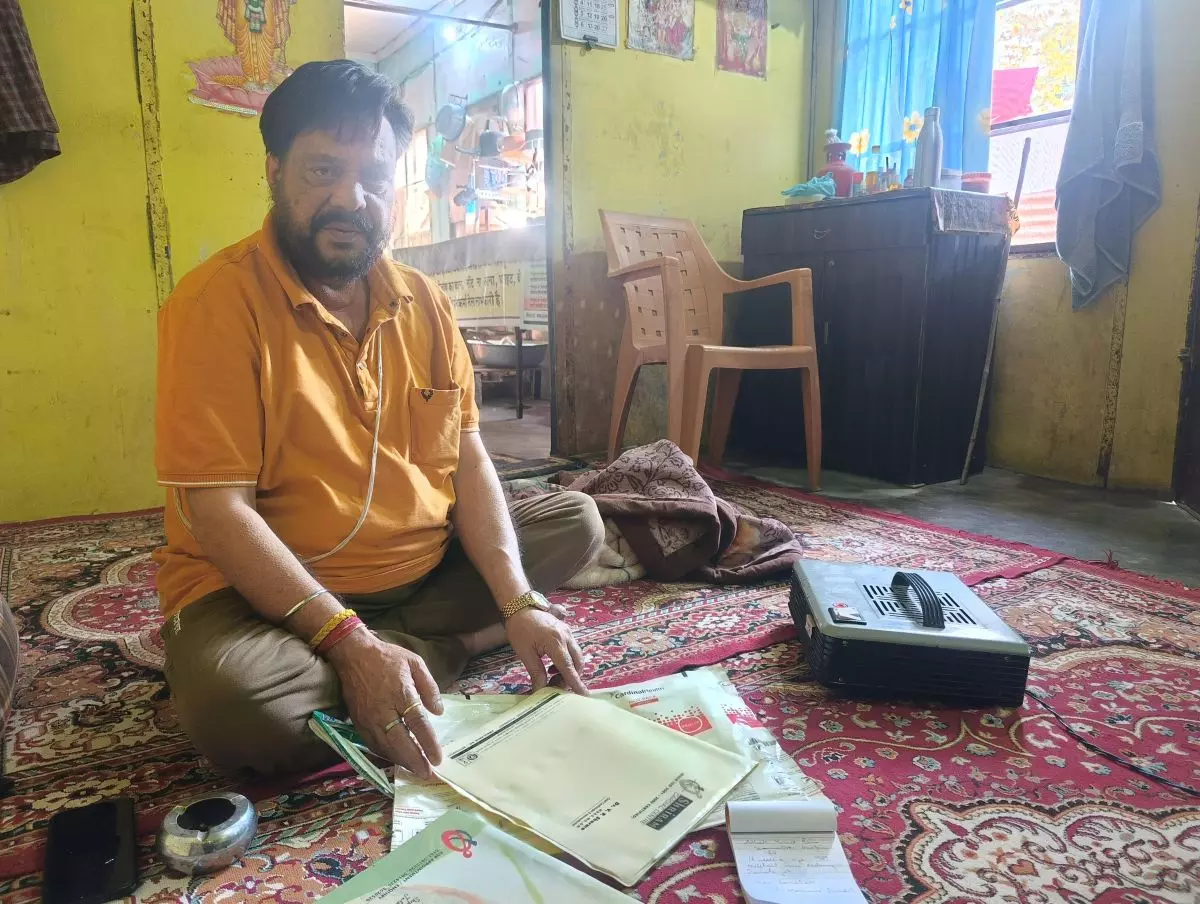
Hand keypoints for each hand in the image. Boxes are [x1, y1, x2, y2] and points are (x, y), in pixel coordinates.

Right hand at [326, 629, 444, 778]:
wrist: (353, 654)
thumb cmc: (387, 657)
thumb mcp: (415, 663)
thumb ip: (429, 687)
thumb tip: (439, 712)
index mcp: (401, 693)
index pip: (418, 724)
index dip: (428, 744)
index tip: (438, 758)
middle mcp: (383, 710)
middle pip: (400, 742)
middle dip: (414, 760)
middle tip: (427, 774)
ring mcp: (368, 718)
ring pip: (384, 747)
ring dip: (400, 761)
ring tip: (414, 770)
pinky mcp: (357, 721)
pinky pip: (371, 743)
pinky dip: (384, 754)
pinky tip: (395, 759)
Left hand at [505, 608, 588, 694]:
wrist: (520, 607)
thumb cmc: (520, 629)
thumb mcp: (525, 653)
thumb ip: (536, 672)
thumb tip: (540, 691)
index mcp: (555, 642)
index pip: (568, 668)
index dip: (575, 683)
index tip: (584, 695)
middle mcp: (566, 637)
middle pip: (577, 663)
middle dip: (570, 678)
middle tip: (555, 686)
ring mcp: (568, 633)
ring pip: (577, 657)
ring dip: (569, 669)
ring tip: (552, 676)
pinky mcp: (567, 631)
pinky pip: (573, 650)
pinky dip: (567, 661)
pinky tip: (553, 666)